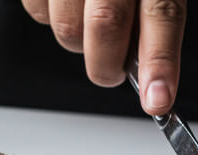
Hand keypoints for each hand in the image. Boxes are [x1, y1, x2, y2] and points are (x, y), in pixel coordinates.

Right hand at [21, 0, 185, 115]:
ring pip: (66, 27)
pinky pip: (36, 10)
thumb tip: (152, 75)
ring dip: (78, 41)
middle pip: (105, 26)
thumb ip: (154, 12)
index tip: (158, 101)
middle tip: (112, 73)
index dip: (160, 62)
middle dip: (107, 67)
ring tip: (87, 18)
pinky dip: (50, 16)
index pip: (162, 13)